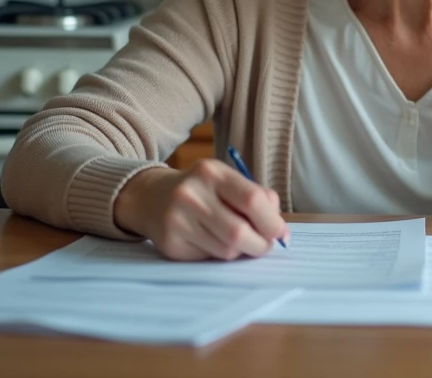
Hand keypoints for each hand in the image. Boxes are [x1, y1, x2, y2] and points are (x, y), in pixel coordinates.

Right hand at [113, 160, 289, 260]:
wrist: (151, 197)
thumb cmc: (202, 190)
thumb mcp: (227, 181)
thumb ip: (257, 197)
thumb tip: (280, 229)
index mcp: (212, 173)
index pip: (252, 199)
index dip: (271, 221)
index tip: (280, 233)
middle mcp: (192, 194)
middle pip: (239, 231)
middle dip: (260, 244)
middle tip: (265, 245)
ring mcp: (178, 220)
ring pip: (225, 250)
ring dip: (239, 251)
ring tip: (235, 239)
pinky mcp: (170, 244)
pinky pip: (208, 258)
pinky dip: (218, 255)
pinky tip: (210, 241)